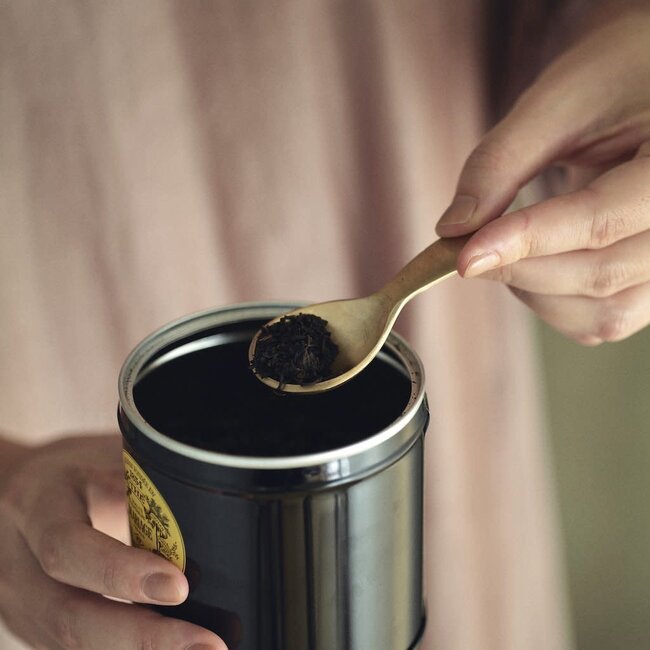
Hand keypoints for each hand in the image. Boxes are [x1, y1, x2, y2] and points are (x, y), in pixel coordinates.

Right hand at [0, 434, 226, 649]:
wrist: (18, 496)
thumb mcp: (100, 459)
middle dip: (142, 640)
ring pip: (74, 647)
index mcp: (39, 507)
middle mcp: (19, 568)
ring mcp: (24, 608)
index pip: (68, 548)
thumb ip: (142, 481)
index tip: (178, 586)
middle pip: (70, 618)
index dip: (120, 572)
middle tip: (207, 646)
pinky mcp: (39, 631)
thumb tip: (210, 502)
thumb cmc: (74, 473)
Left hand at [436, 4, 649, 344]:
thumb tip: (453, 229)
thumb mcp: (558, 100)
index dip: (525, 242)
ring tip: (502, 248)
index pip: (600, 222)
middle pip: (598, 275)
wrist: (647, 83)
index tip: (461, 256)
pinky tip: (529, 265)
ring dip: (534, 291)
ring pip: (603, 313)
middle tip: (464, 249)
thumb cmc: (616, 76)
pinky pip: (603, 319)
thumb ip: (502, 162)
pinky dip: (553, 303)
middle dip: (518, 268)